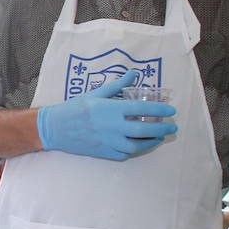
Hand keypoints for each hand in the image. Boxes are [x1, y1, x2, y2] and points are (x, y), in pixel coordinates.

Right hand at [36, 69, 177, 159]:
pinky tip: (141, 145)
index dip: (159, 110)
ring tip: (159, 137)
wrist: (55, 128)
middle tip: (172, 127)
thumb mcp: (96, 93)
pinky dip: (135, 150)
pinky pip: (124, 154)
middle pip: (143, 130)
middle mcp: (112, 126)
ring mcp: (108, 141)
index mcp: (111, 109)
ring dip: (151, 142)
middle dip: (161, 128)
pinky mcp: (103, 152)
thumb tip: (135, 74)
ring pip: (136, 146)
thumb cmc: (75, 108)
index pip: (142, 109)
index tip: (170, 111)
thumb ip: (118, 85)